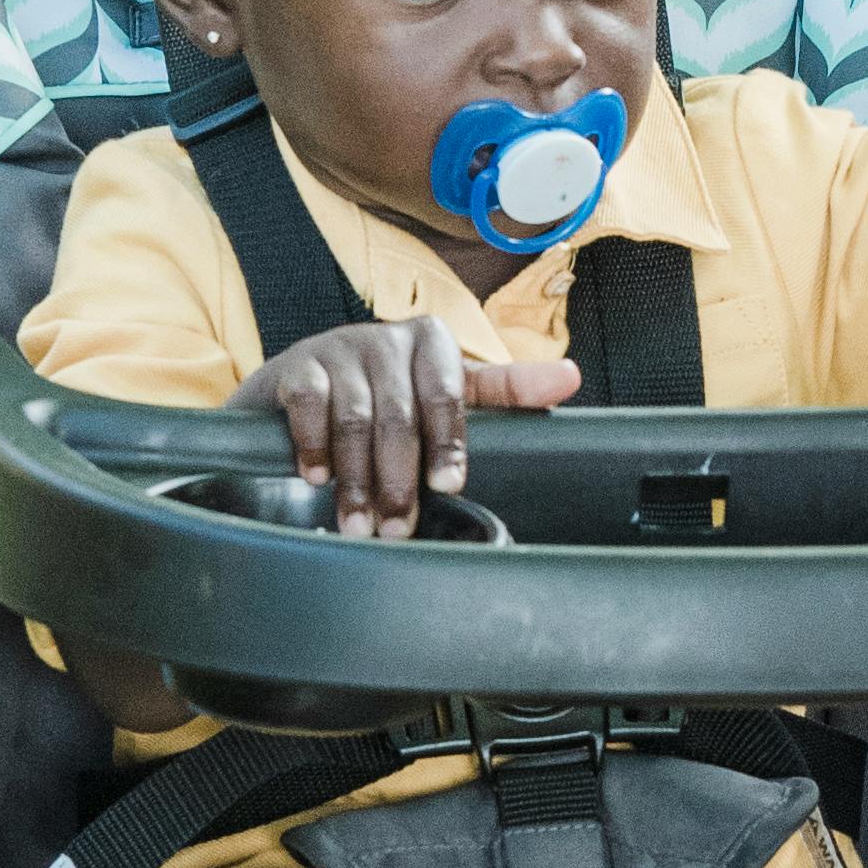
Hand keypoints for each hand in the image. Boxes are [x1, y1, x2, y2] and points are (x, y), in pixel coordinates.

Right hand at [231, 316, 576, 537]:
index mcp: (433, 343)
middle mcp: (388, 339)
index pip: (448, 393)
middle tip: (397, 529)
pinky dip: (314, 445)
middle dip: (397, 480)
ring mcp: (341, 349)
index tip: (448, 485)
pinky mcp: (299, 364)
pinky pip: (309, 405)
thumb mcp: (450, 389)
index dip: (448, 442)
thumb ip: (507, 390)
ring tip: (358, 523)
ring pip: (354, 418)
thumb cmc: (393, 392)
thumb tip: (569, 376)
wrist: (307, 381)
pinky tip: (317, 476)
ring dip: (356, 479)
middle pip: (399, 416)